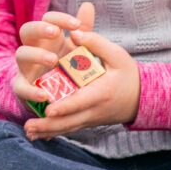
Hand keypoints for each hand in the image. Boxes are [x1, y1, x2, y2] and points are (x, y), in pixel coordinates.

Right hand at [12, 2, 94, 107]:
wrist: (55, 95)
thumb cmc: (65, 66)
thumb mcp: (76, 48)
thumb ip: (83, 30)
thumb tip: (87, 4)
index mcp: (47, 37)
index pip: (47, 19)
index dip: (60, 18)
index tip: (76, 24)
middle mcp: (33, 48)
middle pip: (27, 30)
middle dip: (39, 29)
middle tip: (56, 32)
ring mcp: (26, 67)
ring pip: (21, 54)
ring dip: (35, 55)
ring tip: (53, 59)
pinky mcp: (22, 87)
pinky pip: (21, 87)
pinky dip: (31, 91)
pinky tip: (44, 94)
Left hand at [22, 29, 140, 140]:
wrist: (142, 97)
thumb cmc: (128, 73)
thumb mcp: (117, 54)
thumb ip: (96, 42)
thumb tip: (74, 33)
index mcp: (101, 92)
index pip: (80, 101)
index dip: (64, 106)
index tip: (48, 109)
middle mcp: (95, 109)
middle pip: (70, 121)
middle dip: (49, 125)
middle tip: (28, 126)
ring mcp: (91, 117)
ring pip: (67, 128)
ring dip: (48, 131)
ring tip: (29, 134)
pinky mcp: (88, 120)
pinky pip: (70, 128)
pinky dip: (55, 133)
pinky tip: (40, 136)